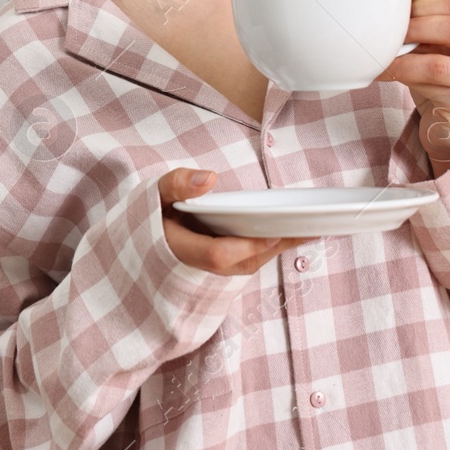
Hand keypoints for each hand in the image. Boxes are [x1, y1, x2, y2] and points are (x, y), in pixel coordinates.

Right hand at [159, 169, 314, 274]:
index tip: (274, 232)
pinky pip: (247, 262)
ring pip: (248, 265)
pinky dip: (268, 249)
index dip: (247, 246)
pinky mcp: (219, 267)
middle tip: (308, 230)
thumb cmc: (151, 211)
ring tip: (309, 231)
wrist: (140, 239)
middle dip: (274, 248)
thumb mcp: (155, 193)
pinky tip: (290, 234)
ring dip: (277, 250)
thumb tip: (208, 178)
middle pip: (242, 263)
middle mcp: (196, 267)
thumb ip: (177, 184)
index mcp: (177, 250)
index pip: (217, 255)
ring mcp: (209, 271)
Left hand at [377, 0, 449, 176]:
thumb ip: (426, 26)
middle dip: (414, 27)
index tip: (399, 9)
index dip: (423, 2)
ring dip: (404, 58)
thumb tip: (395, 5)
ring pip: (439, 64)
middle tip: (389, 32)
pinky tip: (386, 73)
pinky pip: (431, 88)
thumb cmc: (443, 81)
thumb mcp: (438, 47)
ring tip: (383, 55)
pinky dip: (404, 78)